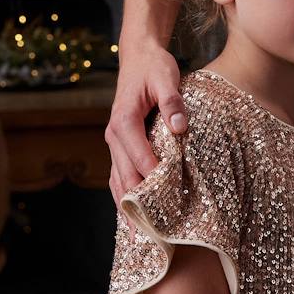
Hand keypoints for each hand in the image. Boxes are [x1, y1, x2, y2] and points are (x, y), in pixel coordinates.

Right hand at [105, 40, 187, 239]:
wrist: (138, 56)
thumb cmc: (153, 66)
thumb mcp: (166, 78)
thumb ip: (173, 102)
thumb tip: (179, 128)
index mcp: (124, 121)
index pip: (140, 160)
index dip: (156, 182)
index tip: (174, 204)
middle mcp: (114, 136)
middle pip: (125, 178)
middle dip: (141, 204)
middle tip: (160, 231)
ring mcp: (114, 142)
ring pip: (118, 181)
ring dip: (130, 207)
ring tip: (146, 236)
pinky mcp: (120, 145)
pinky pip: (119, 175)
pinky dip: (125, 196)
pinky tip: (136, 216)